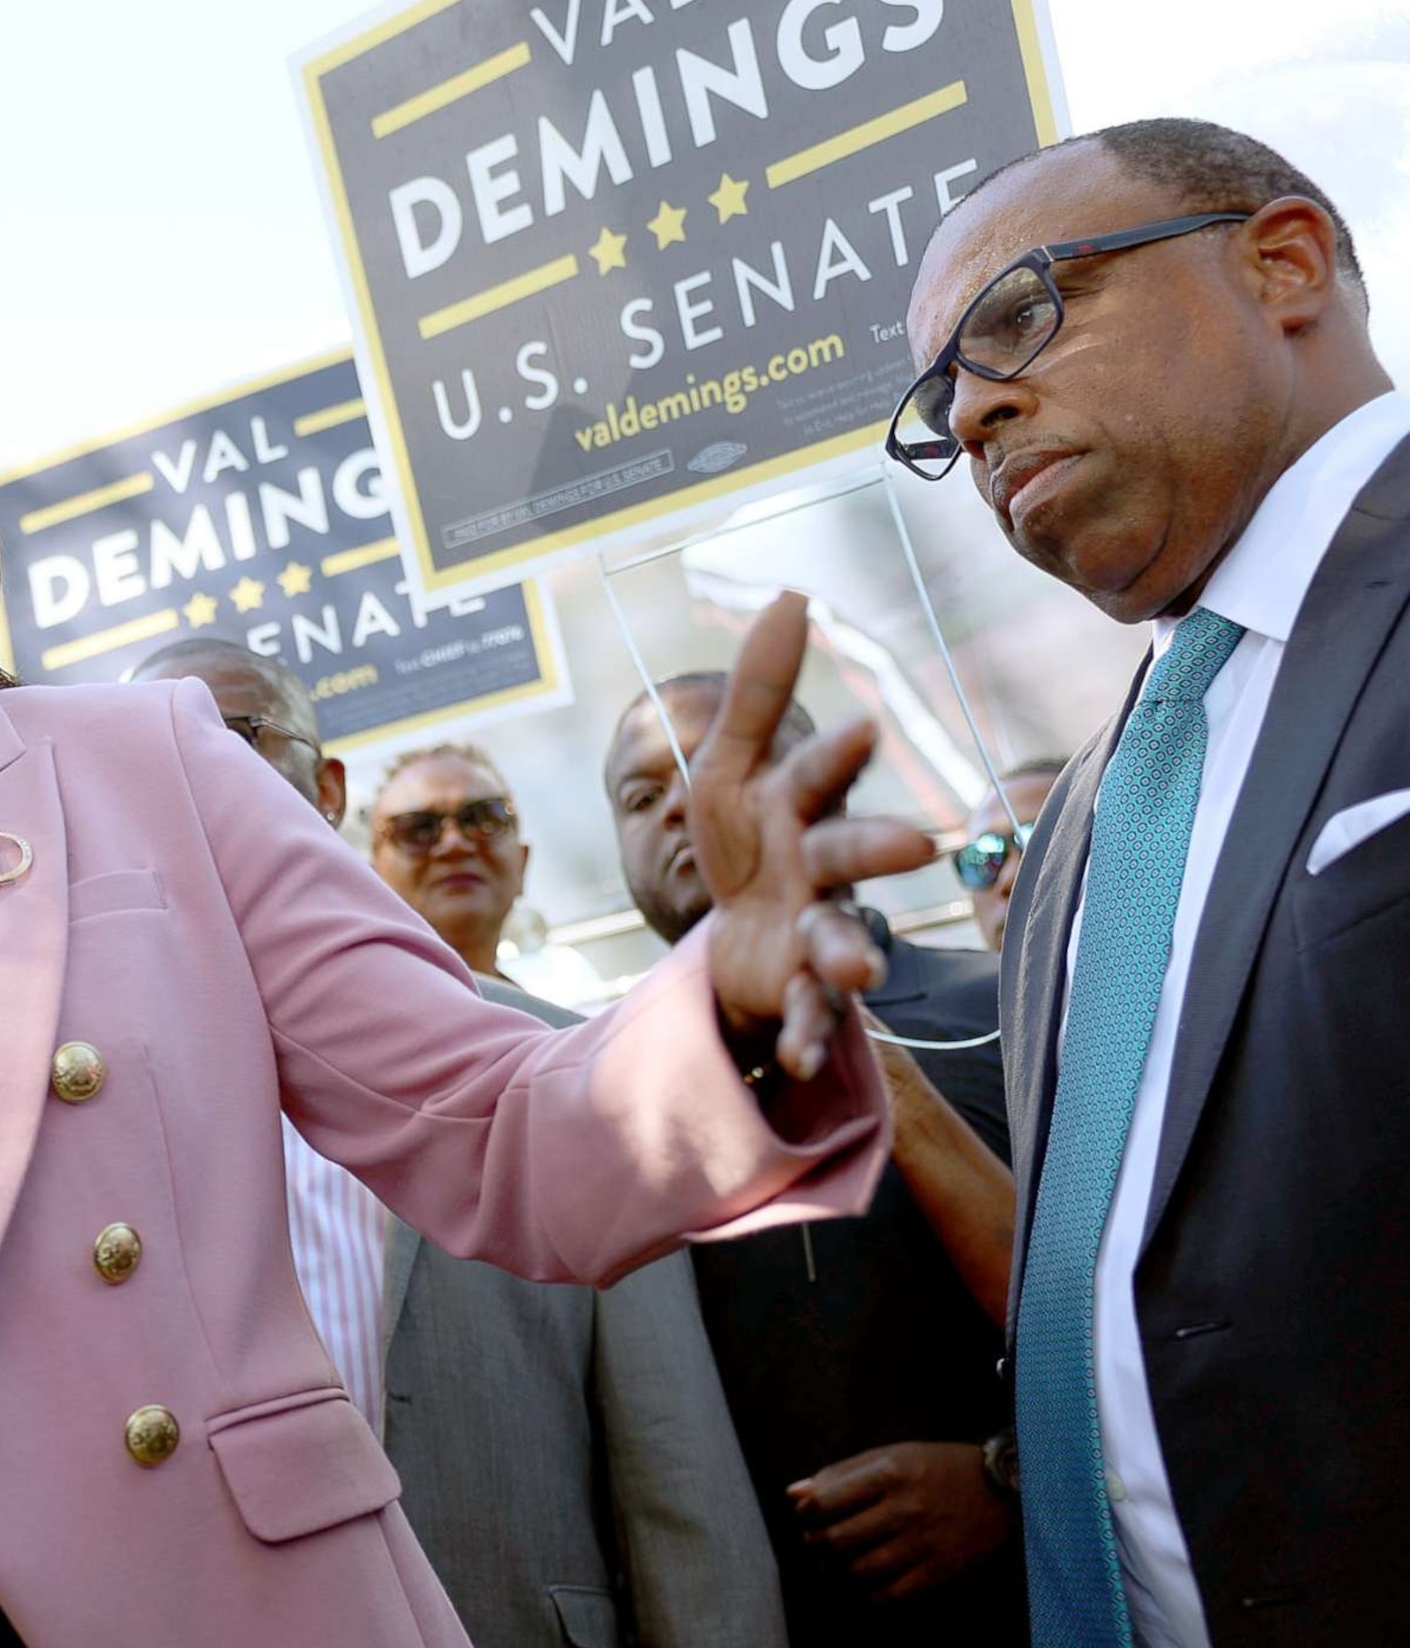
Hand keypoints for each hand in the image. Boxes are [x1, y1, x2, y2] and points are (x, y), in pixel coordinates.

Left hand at [690, 593, 937, 1078]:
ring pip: (843, 941)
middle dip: (877, 849)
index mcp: (800, 810)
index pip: (815, 776)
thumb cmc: (746, 845)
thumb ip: (760, 693)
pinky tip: (793, 1054)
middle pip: (850, 856)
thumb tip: (789, 593)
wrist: (735, 942)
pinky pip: (806, 1015)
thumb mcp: (729, 770)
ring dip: (851, 955)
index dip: (835, 757)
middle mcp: (821, 871)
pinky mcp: (797, 992)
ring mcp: (815, 934)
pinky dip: (803, 1034)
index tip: (859, 729)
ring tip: (855, 973)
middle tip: (918, 848)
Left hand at [789, 1441, 1013, 1598]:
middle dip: (816, 1545)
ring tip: (834, 1564)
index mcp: (890, 1474)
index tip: (806, 1516)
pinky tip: (861, 1585)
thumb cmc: (934, 1468)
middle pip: (837, 1540)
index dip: (806, 1513)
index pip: (826, 1501)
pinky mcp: (939, 1571)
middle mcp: (906, 1509)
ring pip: (859, 1570)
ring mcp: (924, 1543)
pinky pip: (890, 1594)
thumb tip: (793, 1494)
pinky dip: (866, 1594)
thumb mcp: (889, 1456)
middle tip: (816, 1542)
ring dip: (836, 1571)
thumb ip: (840, 1474)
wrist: (1000, 1488)